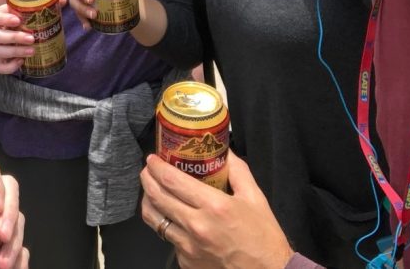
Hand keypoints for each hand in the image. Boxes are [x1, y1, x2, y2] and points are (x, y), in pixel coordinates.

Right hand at [0, 3, 35, 74]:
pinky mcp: (1, 60)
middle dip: (13, 37)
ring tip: (32, 51)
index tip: (17, 20)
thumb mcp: (28, 10)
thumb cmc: (23, 19)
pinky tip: (22, 62)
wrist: (12, 31)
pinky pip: (0, 67)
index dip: (2, 19)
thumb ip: (44, 4)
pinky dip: (10, 67)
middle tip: (31, 38)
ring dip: (14, 52)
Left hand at [140, 151, 293, 268]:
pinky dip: (168, 225)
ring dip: (149, 202)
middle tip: (147, 171)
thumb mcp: (255, 198)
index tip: (152, 159)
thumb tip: (225, 151)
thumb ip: (238, 171)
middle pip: (157, 197)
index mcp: (214, 206)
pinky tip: (174, 219)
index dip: (156, 167)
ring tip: (152, 192)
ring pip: (154, 219)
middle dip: (147, 179)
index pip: (173, 181)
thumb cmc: (263, 238)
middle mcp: (197, 226)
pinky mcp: (186, 262)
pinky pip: (168, 239)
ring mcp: (189, 247)